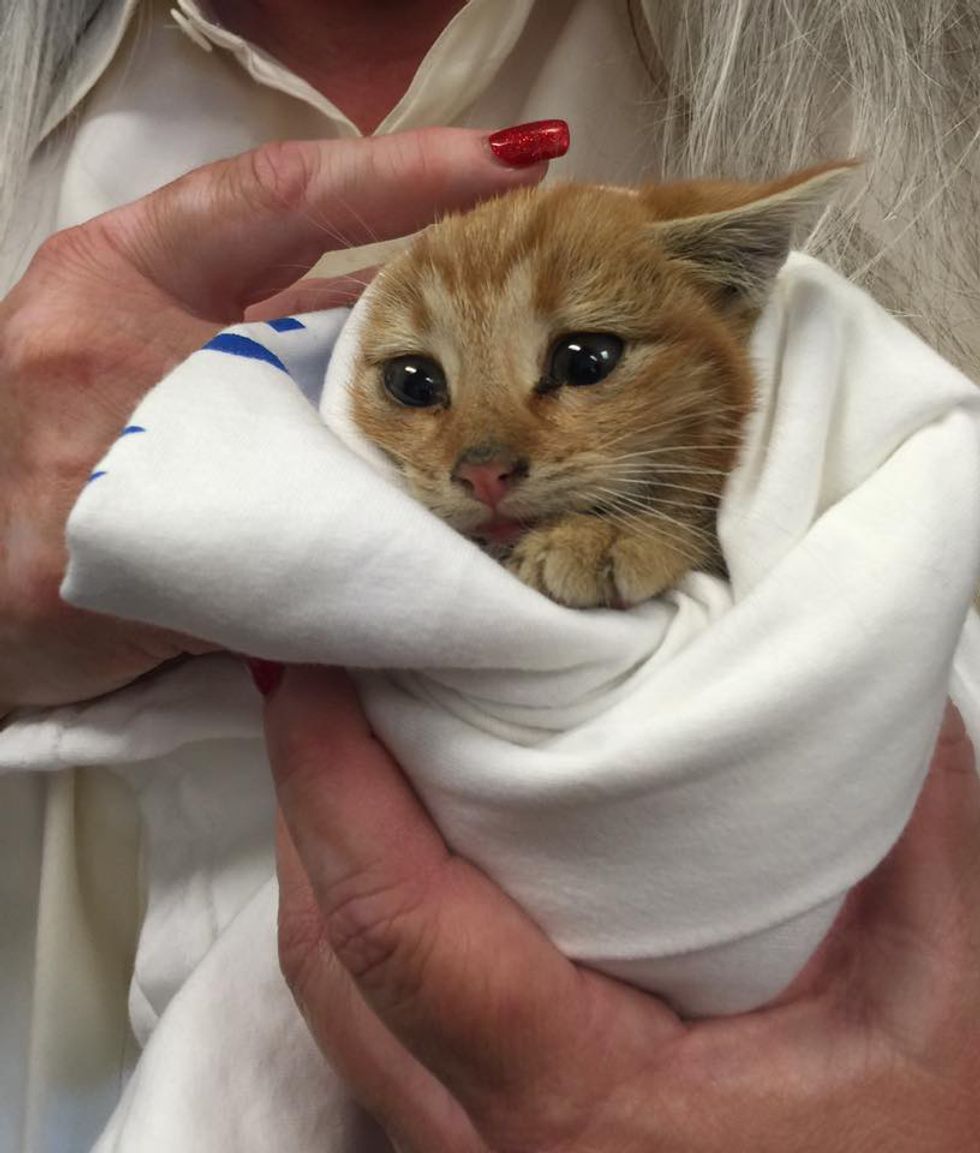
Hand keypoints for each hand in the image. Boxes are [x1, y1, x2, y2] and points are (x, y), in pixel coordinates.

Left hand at [0, 128, 553, 711]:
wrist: (5, 634)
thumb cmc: (13, 559)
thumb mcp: (86, 511)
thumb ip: (216, 505)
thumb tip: (363, 532)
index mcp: (123, 290)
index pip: (276, 203)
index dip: (395, 176)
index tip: (506, 168)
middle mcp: (202, 324)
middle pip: (346, 270)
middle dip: (457, 263)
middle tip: (570, 257)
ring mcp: (250, 390)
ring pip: (371, 358)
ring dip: (454, 368)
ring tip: (552, 358)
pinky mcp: (279, 455)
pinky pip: (370, 437)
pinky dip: (424, 450)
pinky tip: (484, 461)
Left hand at [262, 665, 979, 1151]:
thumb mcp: (939, 1016)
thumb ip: (918, 840)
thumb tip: (871, 682)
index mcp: (579, 1108)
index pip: (396, 924)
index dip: (332, 779)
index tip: (316, 664)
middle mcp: (492, 1146)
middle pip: (330, 954)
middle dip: (308, 795)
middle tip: (331, 667)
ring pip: (335, 997)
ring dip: (328, 855)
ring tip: (356, 734)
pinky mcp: (489, 1148)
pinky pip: (375, 1027)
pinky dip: (369, 918)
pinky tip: (412, 848)